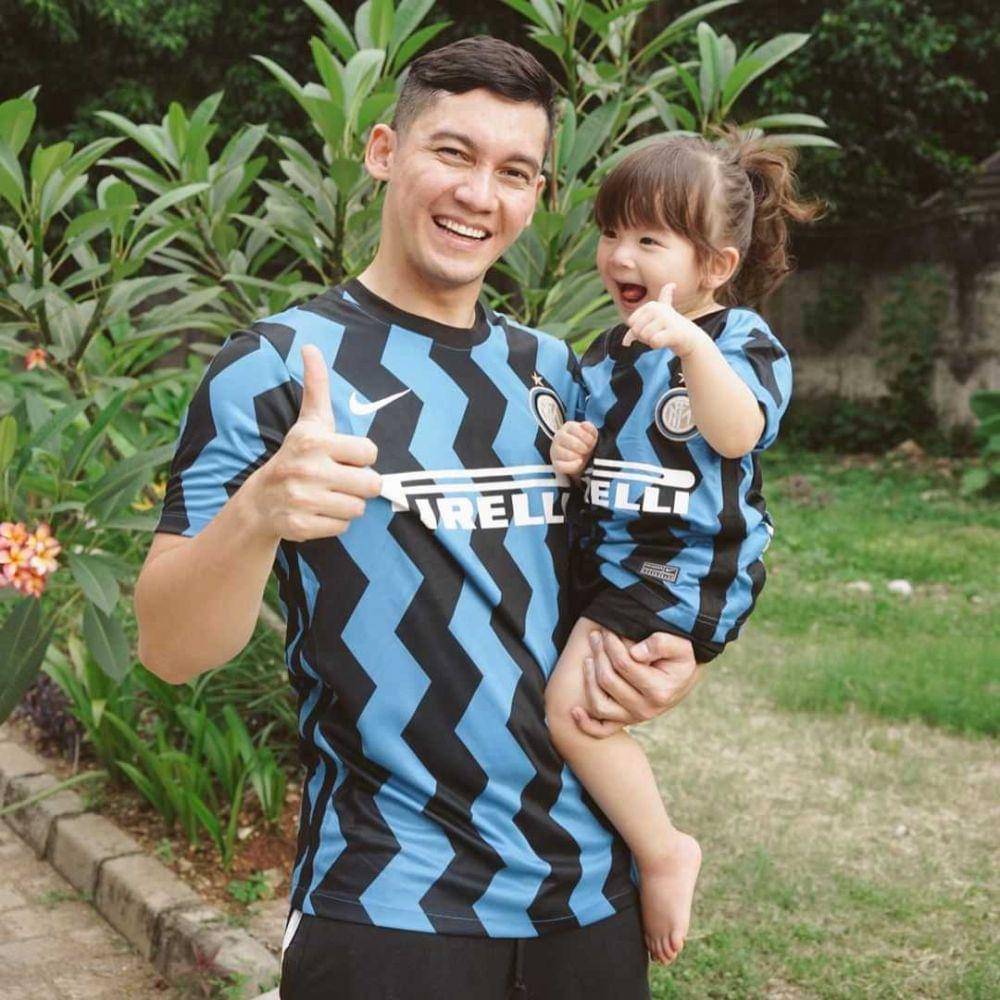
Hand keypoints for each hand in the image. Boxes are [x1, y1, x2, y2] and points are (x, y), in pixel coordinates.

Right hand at [247, 344, 380, 542]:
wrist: (259, 502)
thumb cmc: (296, 456)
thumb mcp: (308, 422)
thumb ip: (316, 386)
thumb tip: (311, 347)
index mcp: (314, 441)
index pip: (370, 452)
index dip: (361, 457)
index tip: (343, 457)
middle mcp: (307, 470)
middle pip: (371, 483)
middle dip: (360, 484)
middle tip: (338, 480)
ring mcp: (302, 500)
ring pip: (358, 508)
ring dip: (348, 504)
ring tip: (326, 496)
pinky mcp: (301, 527)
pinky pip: (342, 527)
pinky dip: (334, 523)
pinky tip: (317, 512)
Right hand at [551, 421, 597, 477]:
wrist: (581, 458)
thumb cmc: (586, 444)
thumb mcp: (591, 435)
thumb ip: (590, 429)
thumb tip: (584, 424)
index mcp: (568, 427)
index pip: (575, 429)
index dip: (586, 436)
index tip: (592, 442)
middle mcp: (559, 437)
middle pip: (570, 441)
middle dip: (582, 447)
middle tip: (587, 450)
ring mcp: (555, 450)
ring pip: (566, 454)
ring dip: (578, 456)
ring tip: (582, 457)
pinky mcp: (556, 463)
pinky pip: (562, 466)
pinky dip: (573, 466)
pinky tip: (579, 463)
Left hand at [571, 629, 701, 737]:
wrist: (684, 677)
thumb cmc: (680, 657)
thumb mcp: (680, 645)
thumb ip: (661, 644)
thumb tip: (635, 653)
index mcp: (659, 691)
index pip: (624, 665)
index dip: (611, 645)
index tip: (607, 630)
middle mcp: (645, 710)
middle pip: (608, 681)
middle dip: (599, 654)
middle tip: (596, 637)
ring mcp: (634, 718)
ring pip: (599, 704)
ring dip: (588, 679)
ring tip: (588, 658)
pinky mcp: (625, 721)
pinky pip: (602, 729)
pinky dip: (586, 724)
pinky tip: (575, 710)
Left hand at [621, 283, 702, 356]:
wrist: (690, 338)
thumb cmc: (666, 331)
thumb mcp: (649, 326)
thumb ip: (633, 332)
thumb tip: (625, 343)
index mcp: (651, 306)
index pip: (631, 322)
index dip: (639, 330)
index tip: (652, 328)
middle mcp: (658, 309)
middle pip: (636, 330)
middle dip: (644, 337)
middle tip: (659, 334)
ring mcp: (666, 319)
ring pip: (645, 337)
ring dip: (652, 342)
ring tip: (664, 336)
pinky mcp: (673, 331)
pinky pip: (654, 342)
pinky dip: (658, 345)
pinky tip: (667, 341)